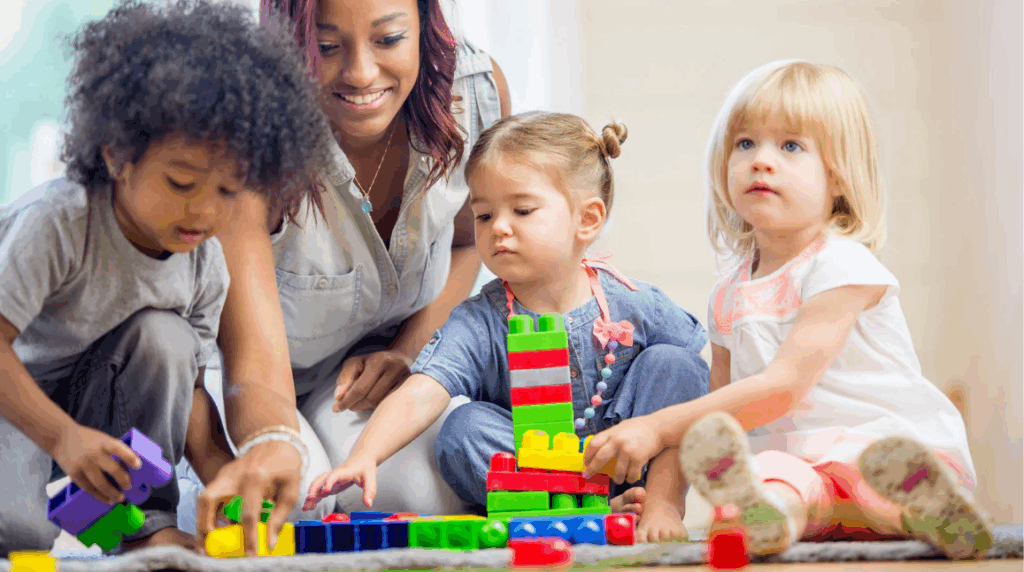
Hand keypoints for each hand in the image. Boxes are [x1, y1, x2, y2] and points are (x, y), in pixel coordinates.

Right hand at [51, 424, 141, 504]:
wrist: (60, 438)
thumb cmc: (86, 438)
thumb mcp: (102, 438)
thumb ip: (112, 449)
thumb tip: (128, 465)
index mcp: (103, 442)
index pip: (118, 449)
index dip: (129, 457)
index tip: (138, 466)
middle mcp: (94, 454)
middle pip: (112, 469)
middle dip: (123, 480)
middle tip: (129, 486)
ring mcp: (83, 465)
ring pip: (100, 483)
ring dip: (112, 493)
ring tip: (119, 498)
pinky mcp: (74, 474)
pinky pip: (88, 488)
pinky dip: (98, 496)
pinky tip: (106, 499)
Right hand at [194, 440, 301, 556]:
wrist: (275, 439)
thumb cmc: (286, 464)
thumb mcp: (291, 490)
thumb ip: (279, 516)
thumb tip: (269, 542)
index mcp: (256, 479)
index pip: (248, 514)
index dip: (248, 538)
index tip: (250, 555)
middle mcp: (235, 476)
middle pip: (209, 501)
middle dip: (204, 526)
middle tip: (208, 547)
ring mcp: (225, 474)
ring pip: (204, 498)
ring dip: (202, 520)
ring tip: (207, 541)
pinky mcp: (222, 476)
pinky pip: (211, 496)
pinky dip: (210, 512)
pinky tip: (217, 526)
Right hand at [304, 454, 376, 510]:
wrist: (362, 458)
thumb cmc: (365, 467)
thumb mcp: (370, 478)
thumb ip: (370, 491)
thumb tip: (368, 504)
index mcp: (344, 471)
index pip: (335, 475)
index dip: (329, 482)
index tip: (326, 490)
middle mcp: (335, 474)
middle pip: (321, 479)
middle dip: (315, 489)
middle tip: (310, 498)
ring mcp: (331, 479)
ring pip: (317, 485)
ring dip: (311, 494)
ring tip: (306, 506)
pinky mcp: (330, 484)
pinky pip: (319, 489)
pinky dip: (314, 497)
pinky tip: (309, 506)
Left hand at [333, 350, 412, 411]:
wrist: (402, 357)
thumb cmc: (375, 361)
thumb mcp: (356, 363)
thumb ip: (345, 377)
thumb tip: (339, 397)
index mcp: (379, 360)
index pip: (360, 388)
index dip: (346, 401)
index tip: (337, 408)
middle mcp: (396, 368)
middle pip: (370, 398)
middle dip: (355, 404)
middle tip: (349, 406)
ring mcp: (407, 379)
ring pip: (380, 404)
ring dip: (366, 406)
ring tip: (362, 401)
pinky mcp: (413, 388)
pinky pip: (391, 405)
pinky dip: (380, 406)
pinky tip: (375, 401)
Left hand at [582, 416, 663, 483]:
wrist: (660, 427)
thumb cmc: (641, 427)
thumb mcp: (622, 427)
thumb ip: (612, 436)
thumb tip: (600, 448)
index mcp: (612, 432)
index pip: (593, 444)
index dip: (587, 455)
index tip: (585, 462)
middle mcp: (618, 441)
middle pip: (599, 458)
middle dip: (592, 470)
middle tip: (588, 476)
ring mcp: (628, 451)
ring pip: (617, 472)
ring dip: (616, 479)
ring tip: (618, 480)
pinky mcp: (639, 459)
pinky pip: (631, 475)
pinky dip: (630, 479)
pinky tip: (631, 478)